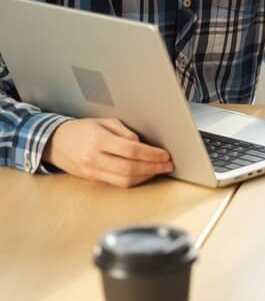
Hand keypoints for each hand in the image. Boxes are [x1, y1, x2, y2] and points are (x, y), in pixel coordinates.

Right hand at [42, 118, 173, 187]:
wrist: (55, 142)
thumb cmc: (81, 129)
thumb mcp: (103, 122)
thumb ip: (124, 132)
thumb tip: (141, 143)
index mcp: (98, 140)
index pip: (130, 150)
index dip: (151, 154)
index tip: (165, 154)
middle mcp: (94, 158)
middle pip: (129, 168)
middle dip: (153, 167)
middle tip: (168, 164)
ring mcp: (92, 171)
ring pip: (124, 180)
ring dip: (146, 176)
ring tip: (160, 170)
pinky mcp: (92, 179)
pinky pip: (117, 183)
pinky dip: (134, 180)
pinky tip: (144, 174)